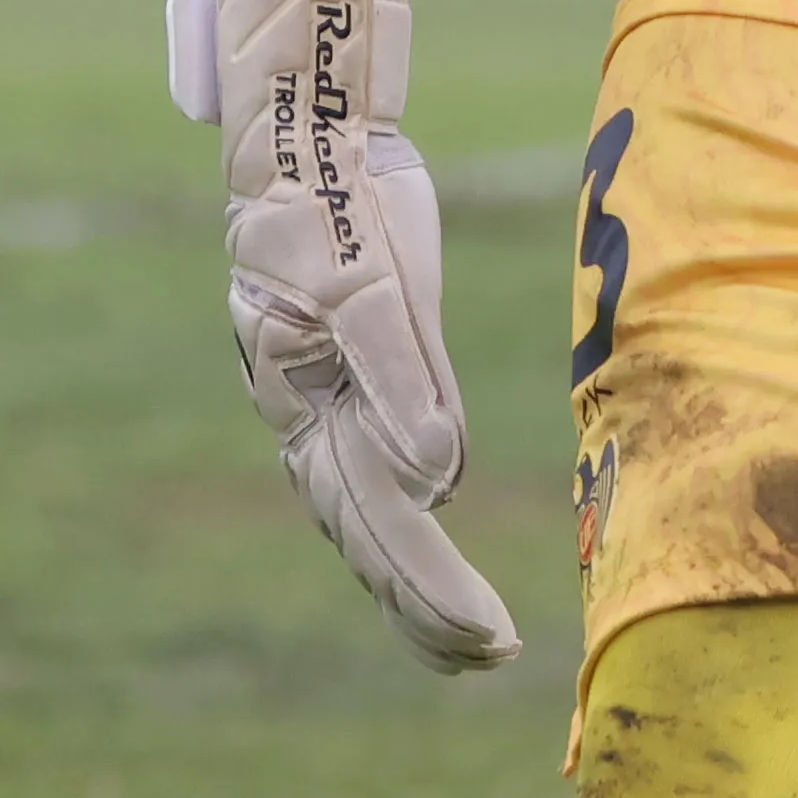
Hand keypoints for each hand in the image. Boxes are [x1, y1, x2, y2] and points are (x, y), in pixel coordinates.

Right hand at [170, 0, 524, 672]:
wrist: (306, 137)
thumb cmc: (335, 200)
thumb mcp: (371, 282)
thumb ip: (403, 379)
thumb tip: (434, 481)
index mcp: (310, 403)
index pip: (381, 519)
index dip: (432, 586)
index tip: (489, 638)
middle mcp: (312, 418)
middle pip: (371, 537)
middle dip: (426, 607)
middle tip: (491, 660)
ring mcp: (326, 404)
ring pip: (368, 518)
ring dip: (414, 583)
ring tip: (469, 644)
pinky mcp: (352, 380)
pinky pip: (374, 477)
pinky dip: (405, 529)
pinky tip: (431, 557)